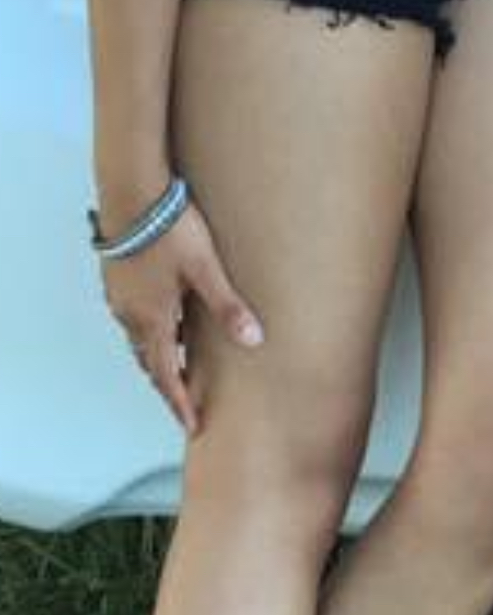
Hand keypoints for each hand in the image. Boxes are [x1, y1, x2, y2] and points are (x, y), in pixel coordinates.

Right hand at [101, 202, 262, 434]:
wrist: (130, 188)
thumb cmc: (169, 227)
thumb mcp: (205, 269)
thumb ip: (228, 307)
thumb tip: (255, 340)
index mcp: (151, 320)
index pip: (164, 376)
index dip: (180, 404)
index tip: (192, 427)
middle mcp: (128, 313)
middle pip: (147, 360)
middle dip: (166, 381)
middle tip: (185, 398)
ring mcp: (117, 294)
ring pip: (137, 336)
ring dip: (156, 352)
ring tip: (178, 358)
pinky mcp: (115, 273)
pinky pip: (131, 314)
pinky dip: (148, 326)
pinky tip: (164, 313)